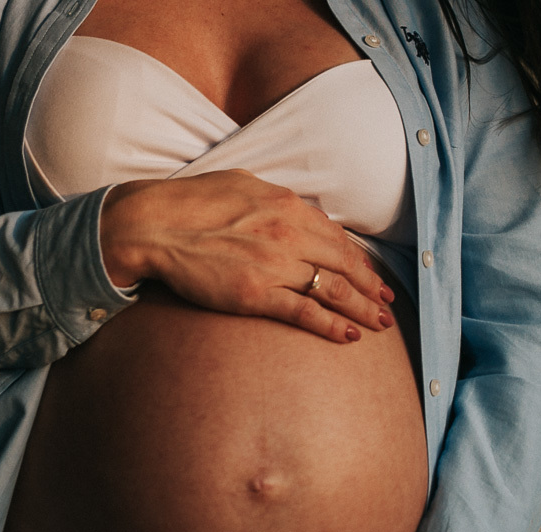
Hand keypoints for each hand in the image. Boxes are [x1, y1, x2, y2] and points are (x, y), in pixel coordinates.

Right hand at [100, 170, 394, 342]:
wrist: (152, 225)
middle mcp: (289, 233)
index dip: (360, 260)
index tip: (373, 275)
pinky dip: (331, 325)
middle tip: (388, 304)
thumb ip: (273, 200)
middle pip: (345, 264)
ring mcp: (274, 264)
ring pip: (333, 290)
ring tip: (380, 324)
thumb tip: (294, 209)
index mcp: (287, 205)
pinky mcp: (256, 294)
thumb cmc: (189, 204)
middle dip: (372, 287)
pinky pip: (304, 312)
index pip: (337, 237)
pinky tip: (350, 336)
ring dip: (362, 309)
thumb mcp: (241, 185)